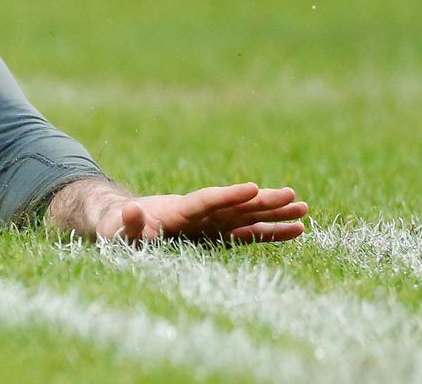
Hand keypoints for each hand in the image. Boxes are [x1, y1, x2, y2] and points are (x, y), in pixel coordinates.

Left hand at [52, 179, 308, 243]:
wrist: (120, 224)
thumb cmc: (117, 229)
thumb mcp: (117, 229)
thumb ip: (128, 223)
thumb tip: (131, 210)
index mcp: (177, 211)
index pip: (207, 200)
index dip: (229, 195)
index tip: (253, 188)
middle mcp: (199, 213)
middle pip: (234, 204)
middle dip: (261, 200)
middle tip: (292, 195)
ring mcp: (210, 222)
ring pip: (246, 215)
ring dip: (273, 213)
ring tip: (304, 208)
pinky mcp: (216, 233)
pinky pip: (247, 233)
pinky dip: (270, 231)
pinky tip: (296, 230)